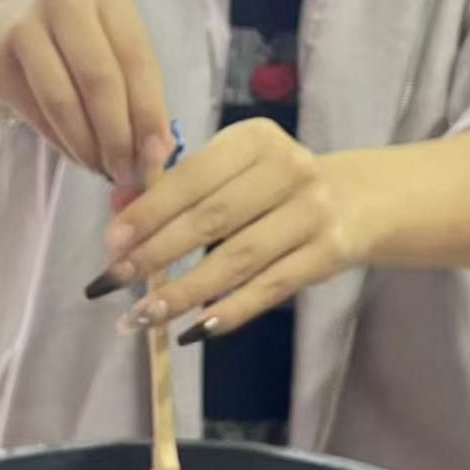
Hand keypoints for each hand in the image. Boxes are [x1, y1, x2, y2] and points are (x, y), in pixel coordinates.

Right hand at [0, 0, 175, 182]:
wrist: (0, 26)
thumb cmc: (75, 42)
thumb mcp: (112, 48)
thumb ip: (139, 93)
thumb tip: (159, 152)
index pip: (136, 57)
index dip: (149, 112)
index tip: (157, 155)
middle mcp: (63, 0)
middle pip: (98, 79)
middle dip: (118, 135)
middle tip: (128, 172)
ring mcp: (23, 27)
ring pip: (63, 101)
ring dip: (87, 146)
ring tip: (102, 168)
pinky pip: (37, 114)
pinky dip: (63, 144)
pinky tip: (78, 156)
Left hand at [84, 118, 376, 342]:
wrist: (358, 199)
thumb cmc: (273, 184)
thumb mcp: (232, 170)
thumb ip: (176, 187)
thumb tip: (118, 213)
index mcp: (254, 140)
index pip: (192, 178)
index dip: (149, 212)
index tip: (111, 243)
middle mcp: (288, 169)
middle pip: (211, 218)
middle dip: (156, 253)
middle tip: (114, 281)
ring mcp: (311, 213)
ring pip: (238, 259)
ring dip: (184, 291)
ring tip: (143, 315)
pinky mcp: (327, 254)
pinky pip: (269, 288)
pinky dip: (229, 311)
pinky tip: (193, 330)